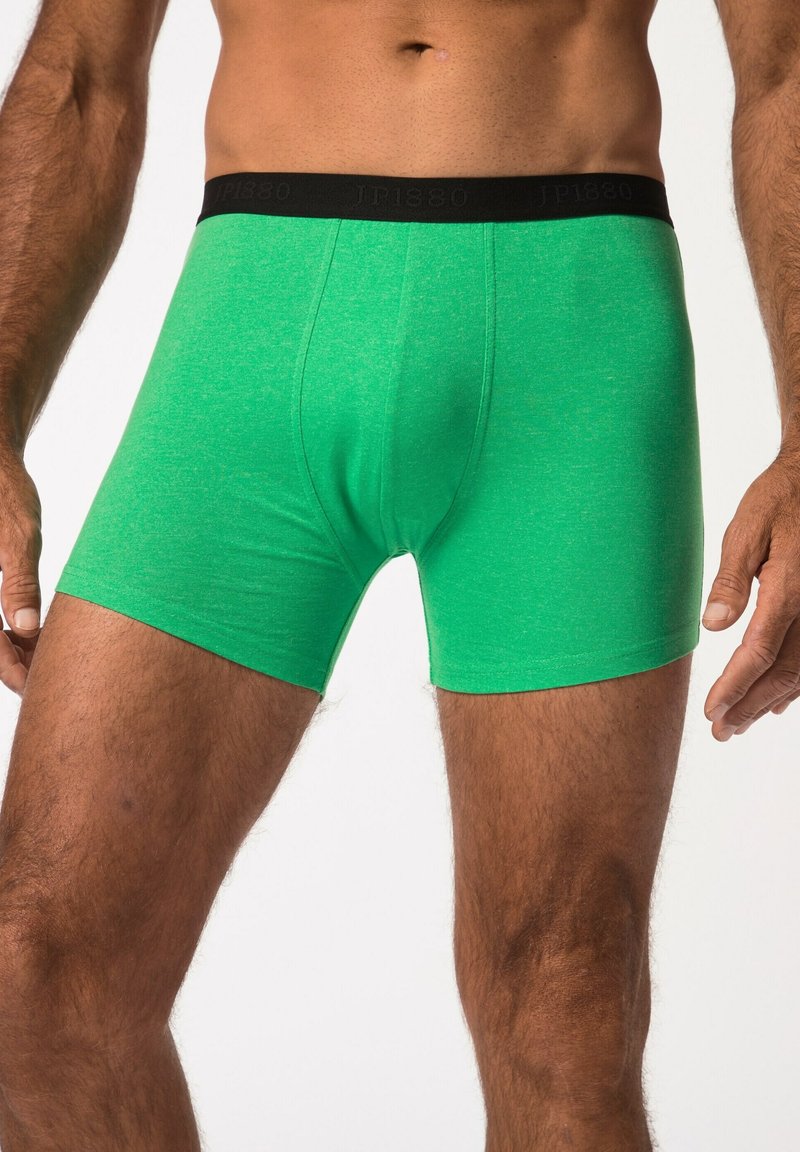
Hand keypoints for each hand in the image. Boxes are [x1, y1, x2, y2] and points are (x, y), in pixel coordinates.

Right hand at [0, 444, 41, 695]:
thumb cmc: (4, 492)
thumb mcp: (18, 535)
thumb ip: (20, 581)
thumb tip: (26, 627)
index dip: (10, 670)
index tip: (36, 687)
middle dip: (12, 665)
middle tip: (46, 679)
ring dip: (9, 649)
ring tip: (43, 660)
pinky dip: (6, 630)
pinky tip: (31, 637)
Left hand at [703, 451, 799, 739]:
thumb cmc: (779, 499)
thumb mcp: (746, 530)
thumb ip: (731, 579)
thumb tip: (714, 625)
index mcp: (789, 590)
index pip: (758, 653)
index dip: (734, 686)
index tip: (712, 710)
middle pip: (782, 672)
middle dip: (749, 705)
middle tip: (721, 732)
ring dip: (769, 701)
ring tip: (740, 725)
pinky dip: (794, 685)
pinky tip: (776, 703)